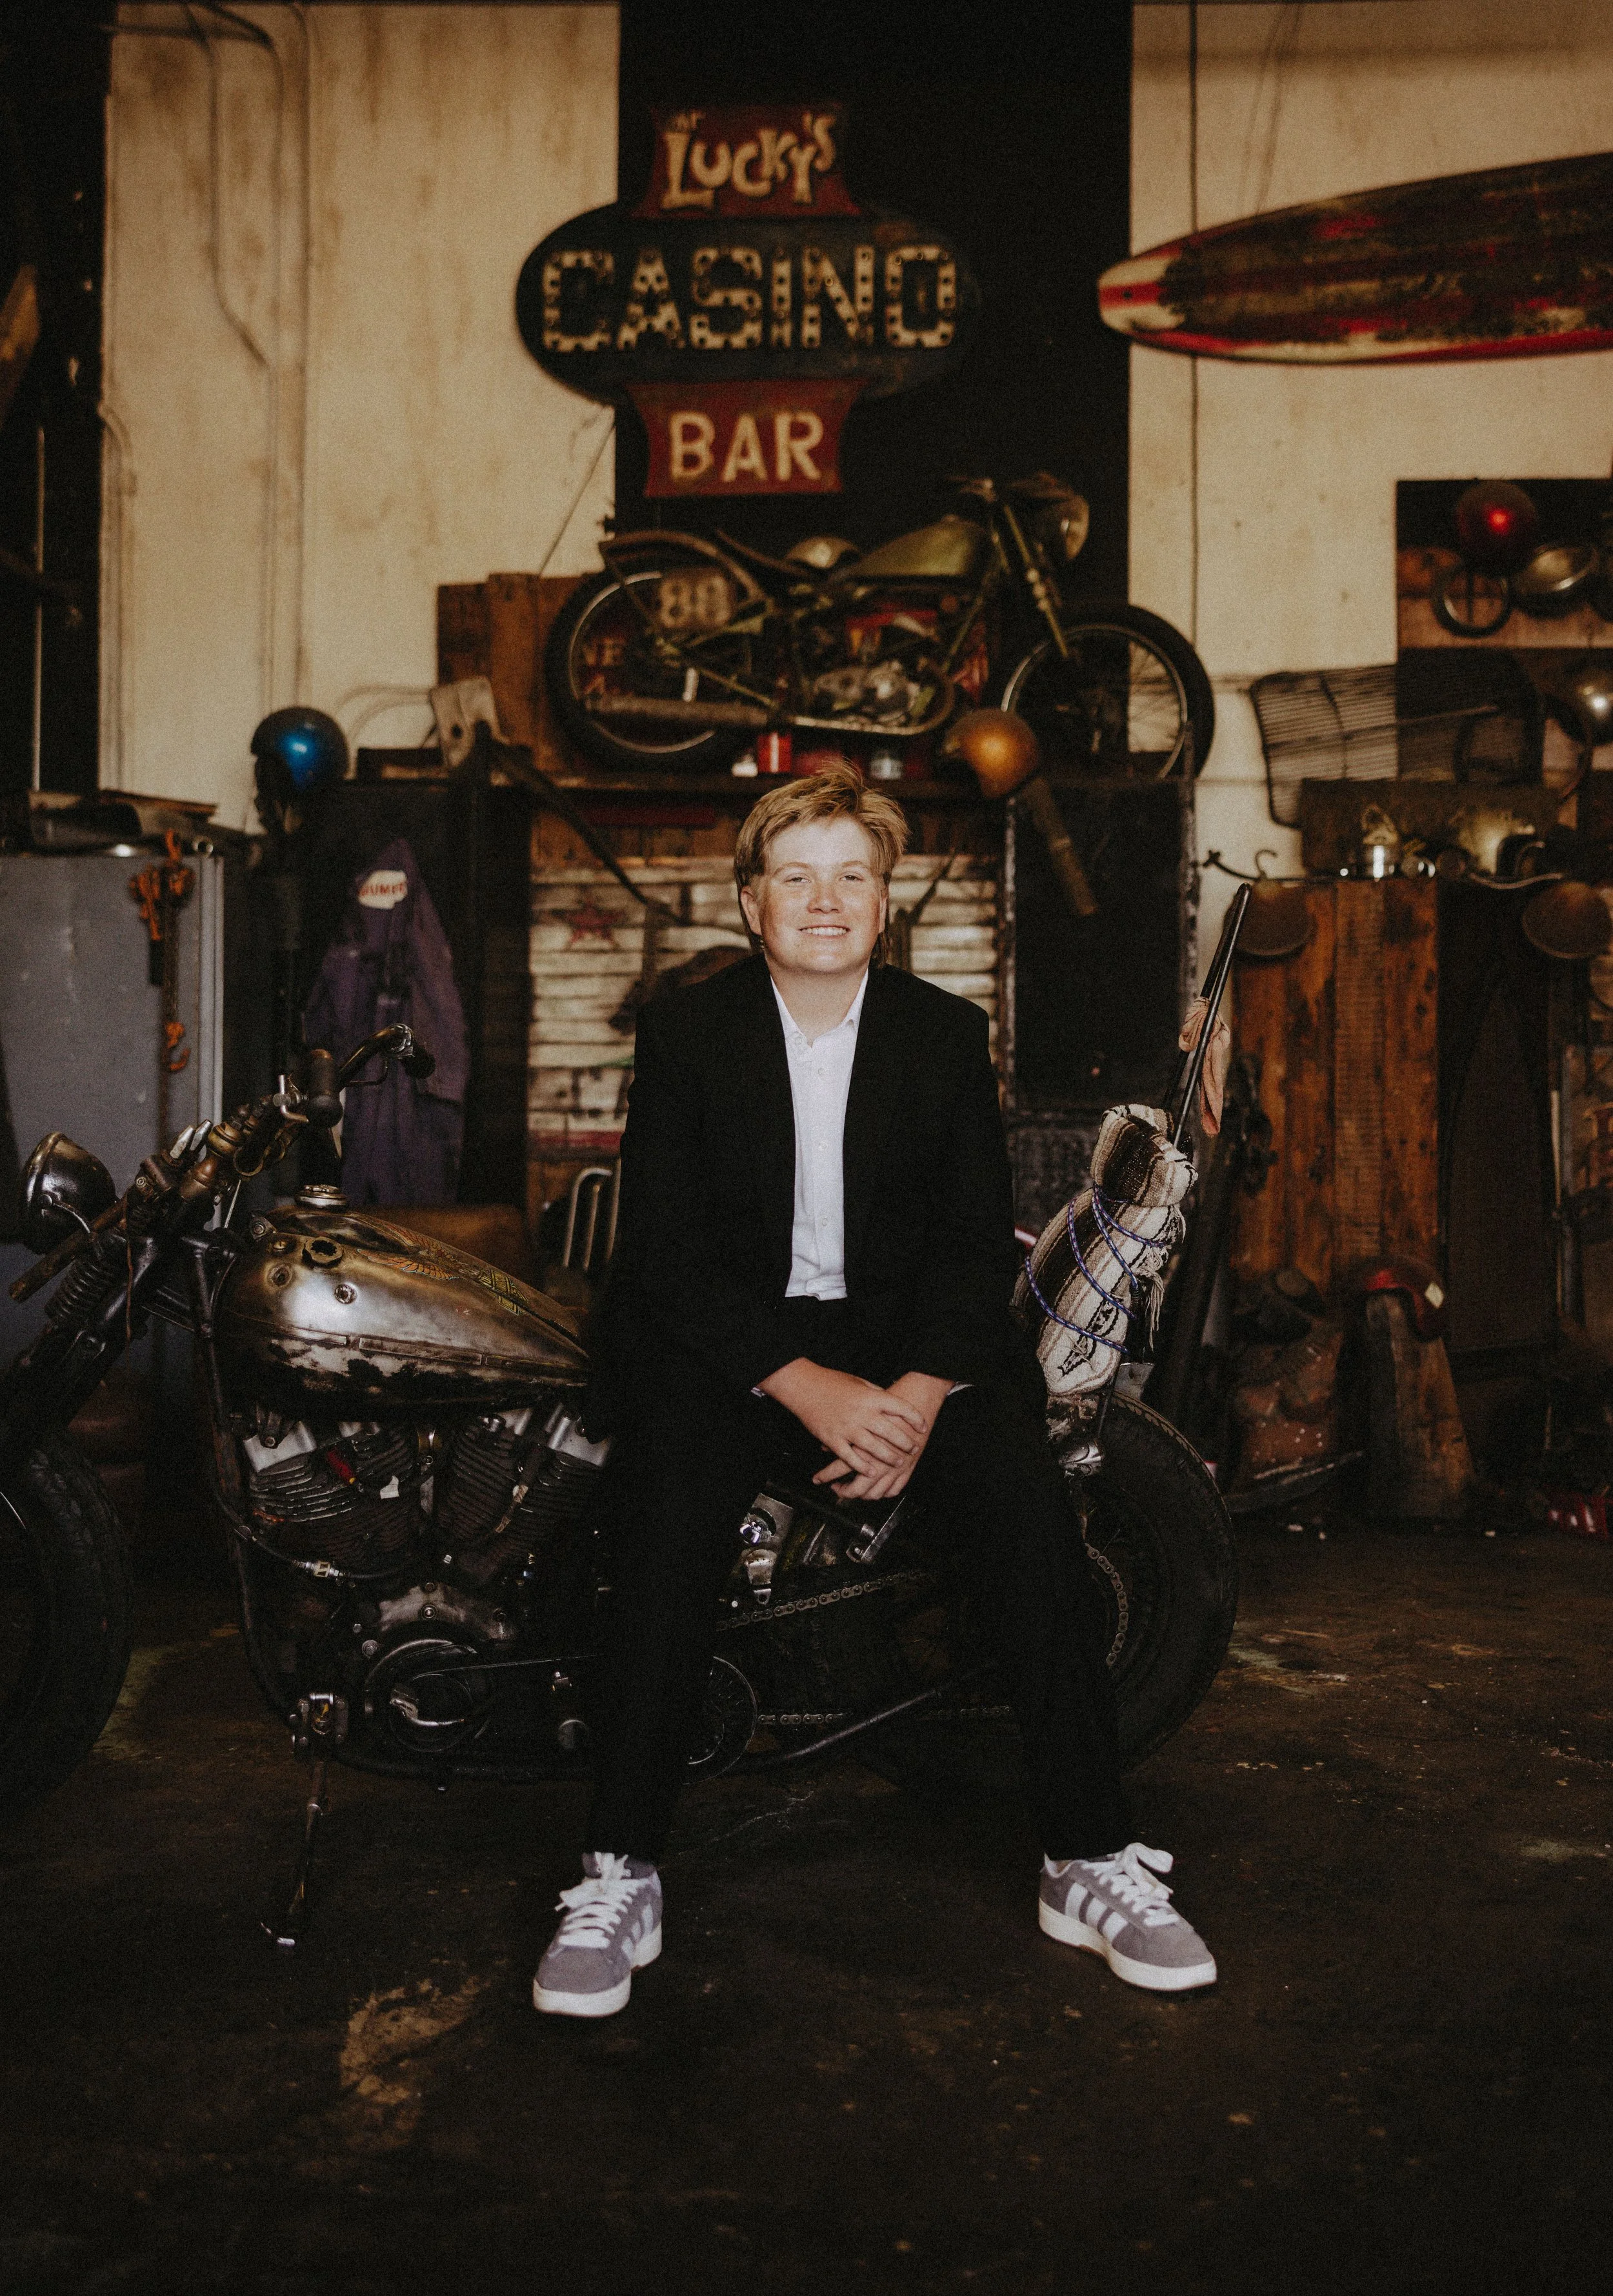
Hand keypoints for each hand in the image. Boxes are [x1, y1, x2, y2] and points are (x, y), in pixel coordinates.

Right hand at [812, 1370, 952, 1502]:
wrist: (804, 1387)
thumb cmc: (831, 1382)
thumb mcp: (859, 1382)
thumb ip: (876, 1394)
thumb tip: (892, 1402)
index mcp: (870, 1397)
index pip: (900, 1407)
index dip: (915, 1418)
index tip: (923, 1426)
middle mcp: (861, 1413)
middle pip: (890, 1431)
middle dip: (905, 1442)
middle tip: (913, 1448)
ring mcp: (846, 1428)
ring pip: (873, 1448)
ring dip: (888, 1457)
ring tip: (898, 1462)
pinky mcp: (832, 1439)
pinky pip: (850, 1457)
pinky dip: (861, 1466)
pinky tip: (871, 1471)